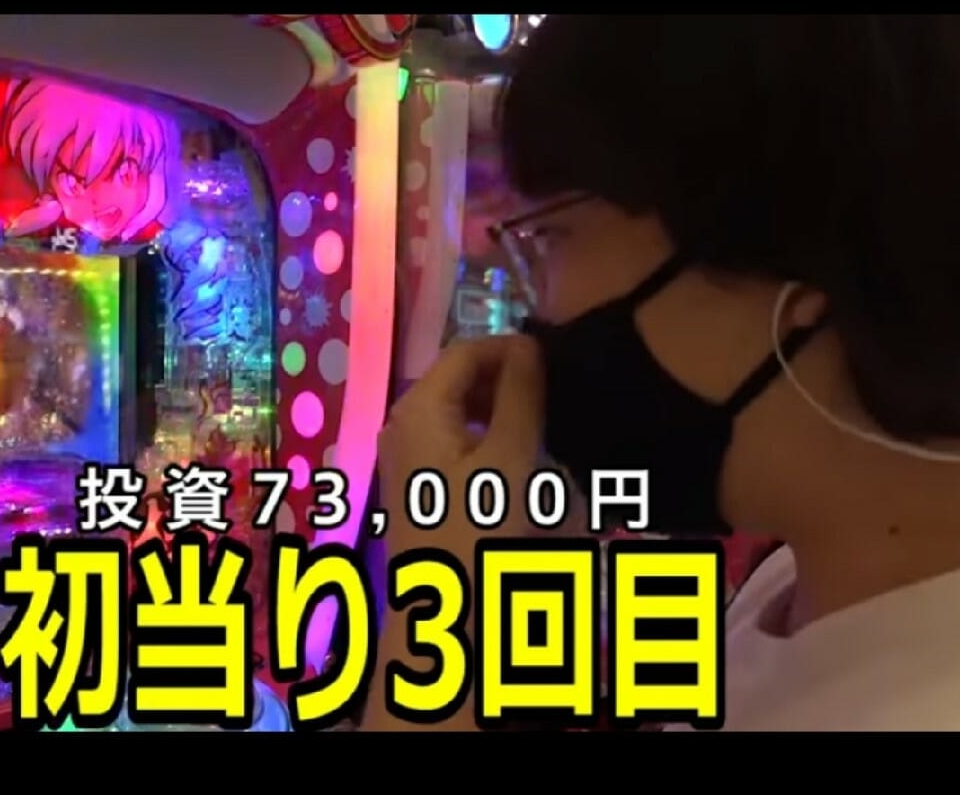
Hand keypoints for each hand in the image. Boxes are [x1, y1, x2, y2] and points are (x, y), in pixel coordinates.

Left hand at [377, 334, 544, 547]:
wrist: (444, 614)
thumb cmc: (480, 529)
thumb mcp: (510, 457)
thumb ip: (520, 394)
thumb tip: (529, 345)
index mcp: (418, 408)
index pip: (465, 351)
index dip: (511, 347)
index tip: (558, 361)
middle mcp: (402, 423)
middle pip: (457, 378)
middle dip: (506, 378)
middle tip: (555, 394)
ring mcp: (405, 456)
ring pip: (457, 410)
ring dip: (500, 408)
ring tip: (543, 423)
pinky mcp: (416, 485)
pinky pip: (453, 440)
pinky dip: (486, 435)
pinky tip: (516, 455)